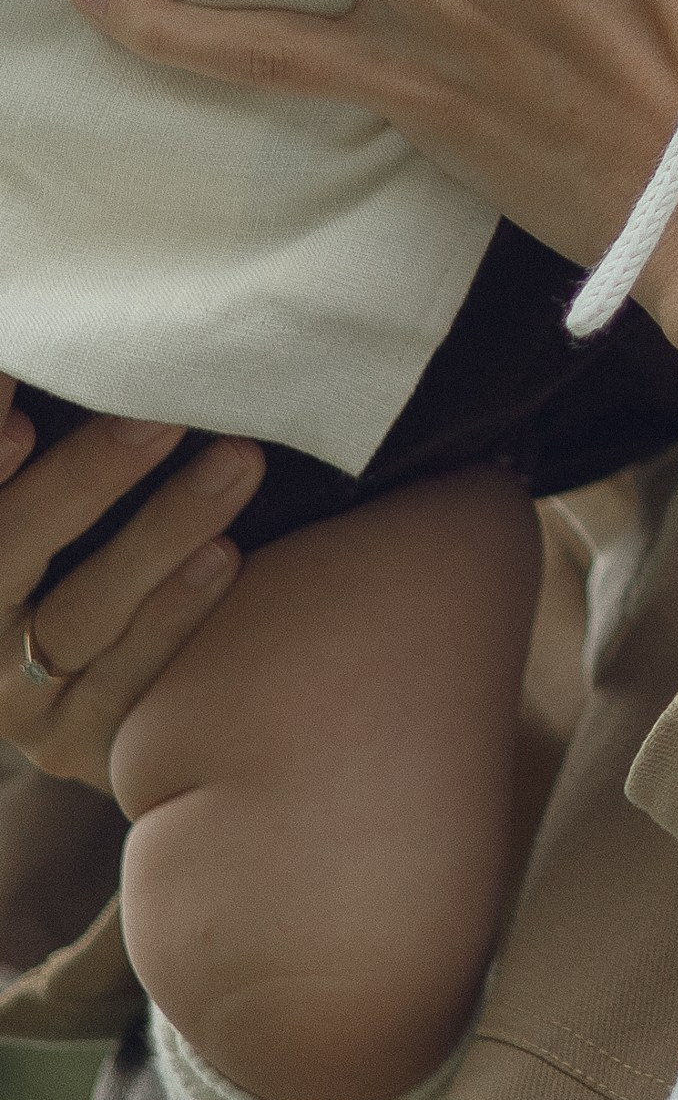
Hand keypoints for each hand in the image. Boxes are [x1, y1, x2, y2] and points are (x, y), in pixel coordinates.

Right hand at [0, 390, 254, 793]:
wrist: (92, 700)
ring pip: (82, 615)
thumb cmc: (71, 560)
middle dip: (85, 476)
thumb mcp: (48, 512)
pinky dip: (177, 617)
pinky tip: (227, 557)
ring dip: (159, 534)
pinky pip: (130, 683)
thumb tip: (48, 356)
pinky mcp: (79, 743)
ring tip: (234, 465)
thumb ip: (40, 452)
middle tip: (161, 411)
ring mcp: (17, 698)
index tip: (23, 388)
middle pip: (10, 550)